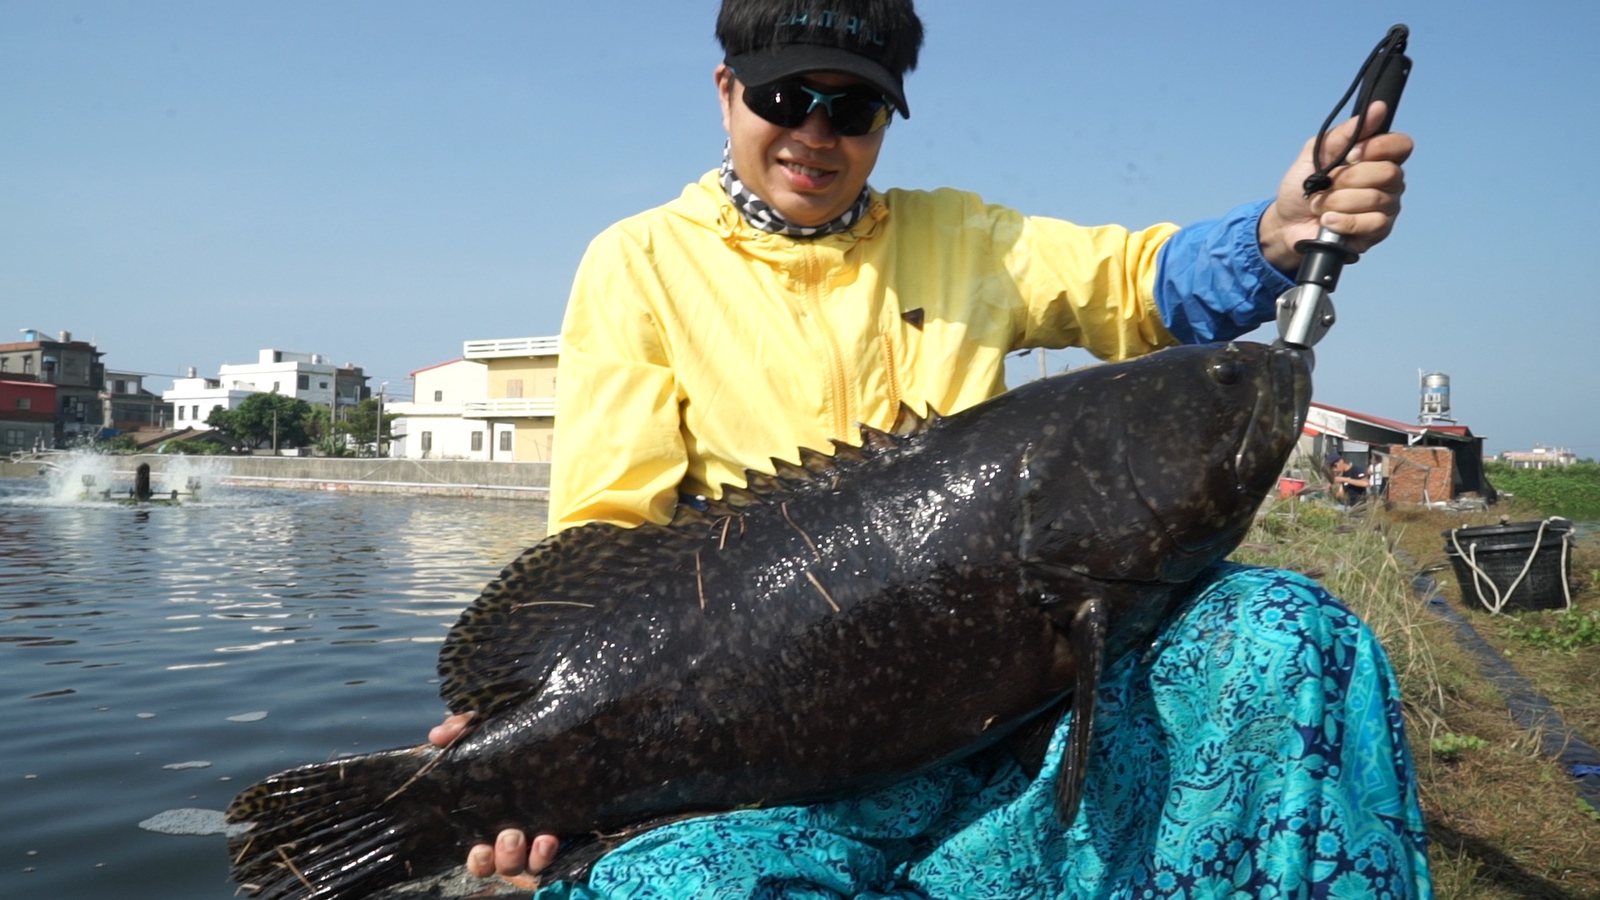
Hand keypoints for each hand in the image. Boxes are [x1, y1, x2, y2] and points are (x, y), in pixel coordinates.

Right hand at [429, 713, 559, 887]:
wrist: (565, 729)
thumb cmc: (515, 738)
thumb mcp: (488, 727)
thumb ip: (462, 728)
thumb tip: (438, 736)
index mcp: (493, 819)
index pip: (479, 854)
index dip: (478, 859)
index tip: (480, 847)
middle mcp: (516, 834)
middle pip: (503, 865)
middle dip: (504, 857)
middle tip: (509, 835)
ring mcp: (540, 834)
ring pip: (528, 865)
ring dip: (528, 856)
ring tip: (532, 836)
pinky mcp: (566, 829)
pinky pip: (555, 852)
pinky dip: (548, 851)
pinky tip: (550, 837)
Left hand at [1259, 101, 1413, 271]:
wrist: (1286, 222)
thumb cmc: (1303, 185)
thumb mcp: (1316, 153)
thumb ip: (1345, 133)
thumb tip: (1377, 108)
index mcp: (1377, 157)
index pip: (1401, 145)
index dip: (1378, 148)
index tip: (1349, 155)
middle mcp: (1388, 181)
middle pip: (1388, 173)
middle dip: (1349, 179)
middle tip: (1327, 184)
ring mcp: (1386, 206)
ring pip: (1377, 199)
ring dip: (1339, 201)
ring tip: (1320, 205)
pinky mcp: (1378, 230)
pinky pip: (1373, 223)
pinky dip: (1344, 221)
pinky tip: (1328, 221)